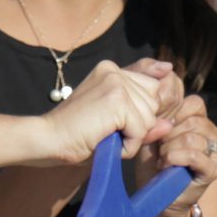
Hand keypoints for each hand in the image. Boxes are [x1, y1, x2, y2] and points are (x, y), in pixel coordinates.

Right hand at [38, 59, 181, 164]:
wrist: (46, 139)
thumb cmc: (76, 135)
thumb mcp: (114, 123)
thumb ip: (142, 119)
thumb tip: (170, 122)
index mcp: (111, 70)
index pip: (152, 84)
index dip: (143, 109)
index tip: (121, 122)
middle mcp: (115, 71)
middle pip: (154, 103)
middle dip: (138, 125)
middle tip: (107, 131)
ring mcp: (116, 83)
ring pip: (149, 118)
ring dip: (131, 138)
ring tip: (104, 136)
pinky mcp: (117, 100)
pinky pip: (140, 131)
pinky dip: (127, 146)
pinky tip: (104, 142)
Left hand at [130, 94, 216, 216]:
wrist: (156, 195)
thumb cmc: (154, 162)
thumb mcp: (152, 134)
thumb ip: (158, 116)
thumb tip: (159, 99)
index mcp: (199, 120)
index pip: (194, 103)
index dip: (173, 113)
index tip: (158, 128)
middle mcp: (212, 133)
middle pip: (193, 120)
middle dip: (169, 134)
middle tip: (158, 147)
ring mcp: (216, 152)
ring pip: (193, 137)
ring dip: (170, 148)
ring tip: (162, 158)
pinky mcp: (212, 169)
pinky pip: (195, 155)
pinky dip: (175, 158)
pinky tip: (166, 165)